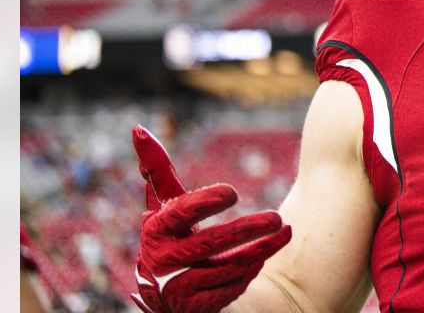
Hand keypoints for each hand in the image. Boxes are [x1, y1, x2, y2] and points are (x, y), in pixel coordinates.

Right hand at [131, 126, 291, 312]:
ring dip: (260, 249)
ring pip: (227, 268)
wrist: (163, 287)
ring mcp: (178, 287)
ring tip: (284, 231)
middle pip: (210, 245)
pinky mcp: (195, 306)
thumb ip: (157, 170)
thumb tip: (138, 128)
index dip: (204, 202)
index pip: (180, 214)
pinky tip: (266, 255)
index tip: (233, 192)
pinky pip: (230, 288)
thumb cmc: (169, 235)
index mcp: (155, 230)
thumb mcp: (162, 205)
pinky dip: (251, 271)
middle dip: (246, 230)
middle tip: (277, 217)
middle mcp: (162, 261)